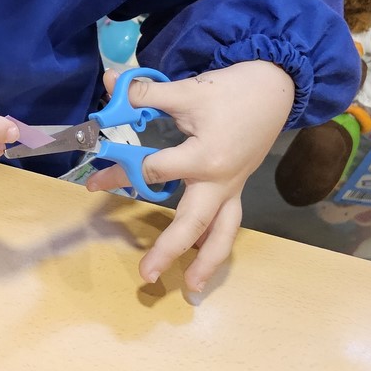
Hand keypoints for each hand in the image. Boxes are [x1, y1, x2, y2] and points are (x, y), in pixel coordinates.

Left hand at [85, 61, 294, 291]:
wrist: (276, 89)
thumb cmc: (231, 91)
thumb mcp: (186, 90)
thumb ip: (144, 94)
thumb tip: (107, 83)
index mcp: (204, 159)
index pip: (152, 172)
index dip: (121, 175)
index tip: (95, 185)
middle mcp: (220, 181)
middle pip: (194, 222)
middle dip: (170, 250)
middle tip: (146, 275)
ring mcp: (232, 188)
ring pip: (222, 232)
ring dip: (208, 262)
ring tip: (190, 287)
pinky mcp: (236, 188)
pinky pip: (228, 222)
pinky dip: (217, 244)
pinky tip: (202, 261)